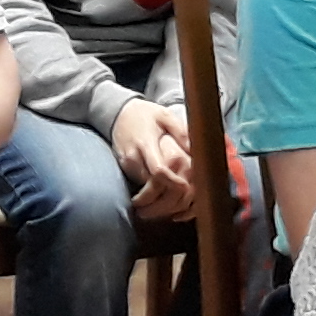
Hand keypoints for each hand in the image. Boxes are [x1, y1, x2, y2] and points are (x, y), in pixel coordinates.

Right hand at [109, 100, 197, 220]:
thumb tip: (197, 150)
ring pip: (144, 190)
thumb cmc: (145, 114)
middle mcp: (134, 157)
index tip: (186, 188)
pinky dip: (151, 193)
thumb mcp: (165, 116)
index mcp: (146, 143)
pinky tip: (164, 195)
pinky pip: (139, 186)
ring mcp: (127, 164)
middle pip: (151, 187)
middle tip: (185, 203)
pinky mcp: (124, 168)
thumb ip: (181, 132)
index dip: (173, 183)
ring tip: (177, 203)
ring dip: (159, 199)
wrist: (117, 112)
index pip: (158, 171)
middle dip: (167, 198)